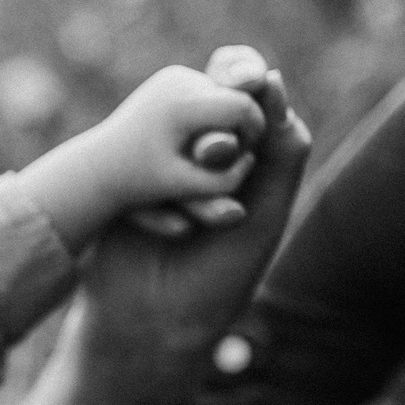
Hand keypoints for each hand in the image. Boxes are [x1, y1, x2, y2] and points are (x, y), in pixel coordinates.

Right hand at [74, 46, 310, 375]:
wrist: (159, 327)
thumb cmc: (221, 277)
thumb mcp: (264, 212)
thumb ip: (279, 149)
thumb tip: (273, 76)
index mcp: (247, 166)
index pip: (250, 106)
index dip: (248, 96)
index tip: (247, 96)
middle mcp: (202, 166)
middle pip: (208, 117)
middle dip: (217, 141)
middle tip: (216, 155)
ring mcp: (160, 177)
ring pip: (173, 146)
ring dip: (191, 182)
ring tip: (200, 227)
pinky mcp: (125, 192)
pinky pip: (138, 175)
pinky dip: (159, 202)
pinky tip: (173, 235)